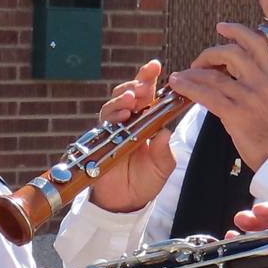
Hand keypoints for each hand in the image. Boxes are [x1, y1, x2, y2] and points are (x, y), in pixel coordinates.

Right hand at [85, 60, 175, 212]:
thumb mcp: (162, 167)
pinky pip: (104, 122)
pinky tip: (122, 115)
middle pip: (130, 94)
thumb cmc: (145, 180)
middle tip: (145, 82)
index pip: (148, 96)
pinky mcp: (102, 139)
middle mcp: (129, 121)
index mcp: (146, 121)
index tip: (155, 66)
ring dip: (123, 98)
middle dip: (137, 83)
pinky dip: (112, 115)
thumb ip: (164, 152)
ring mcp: (114, 129)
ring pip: (115, 104)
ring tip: (133, 98)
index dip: (149, 80)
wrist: (125, 202)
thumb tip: (165, 134)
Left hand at [170, 20, 267, 172]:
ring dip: (191, 74)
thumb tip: (229, 75)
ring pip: (213, 76)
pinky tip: (179, 87)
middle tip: (197, 63)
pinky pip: (207, 95)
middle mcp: (261, 82)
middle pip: (231, 53)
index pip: (256, 42)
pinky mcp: (236, 114)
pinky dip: (190, 89)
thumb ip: (255, 83)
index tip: (221, 27)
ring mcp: (248, 97)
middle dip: (208, 54)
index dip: (237, 31)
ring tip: (179, 78)